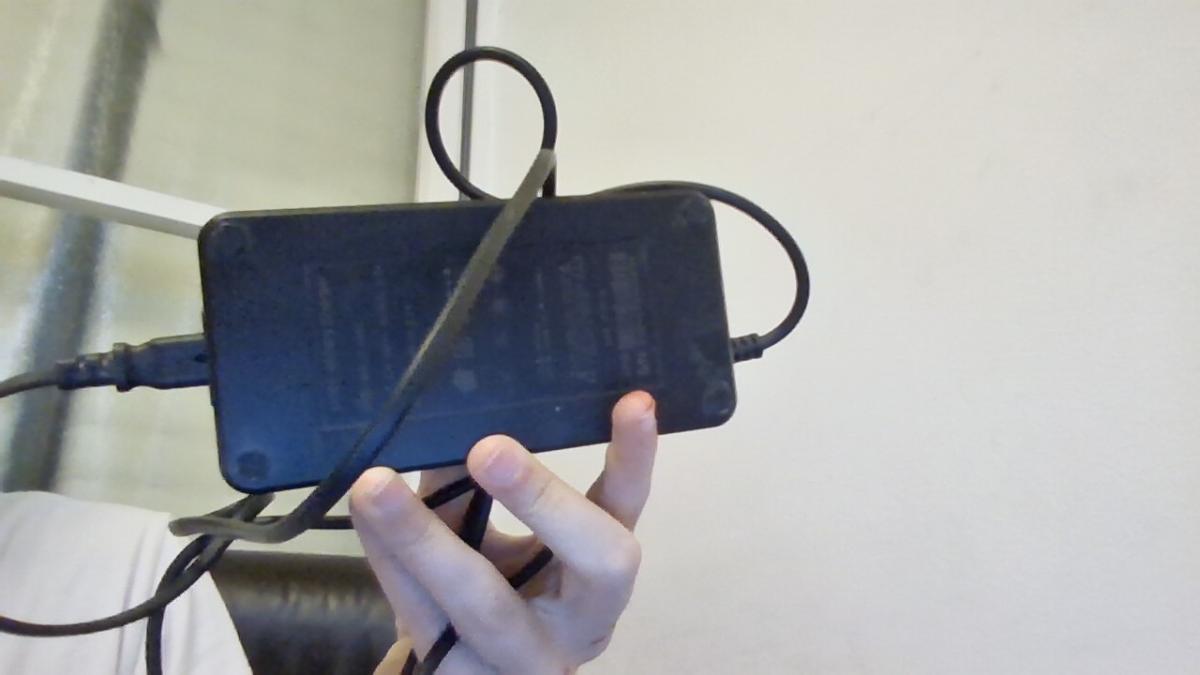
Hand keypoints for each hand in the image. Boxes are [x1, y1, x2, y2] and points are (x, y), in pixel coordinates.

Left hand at [351, 391, 658, 673]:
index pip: (628, 506)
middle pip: (594, 563)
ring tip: (377, 484)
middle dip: (545, 500)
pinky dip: (389, 561)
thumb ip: (477, 481)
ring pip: (486, 603)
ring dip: (427, 539)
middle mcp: (585, 621)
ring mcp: (528, 660)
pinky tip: (366, 518)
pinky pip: (422, 616)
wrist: (466, 667)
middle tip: (488, 448)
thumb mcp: (497, 531)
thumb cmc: (490, 582)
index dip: (634, 458)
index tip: (634, 401)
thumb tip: (446, 415)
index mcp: (601, 571)